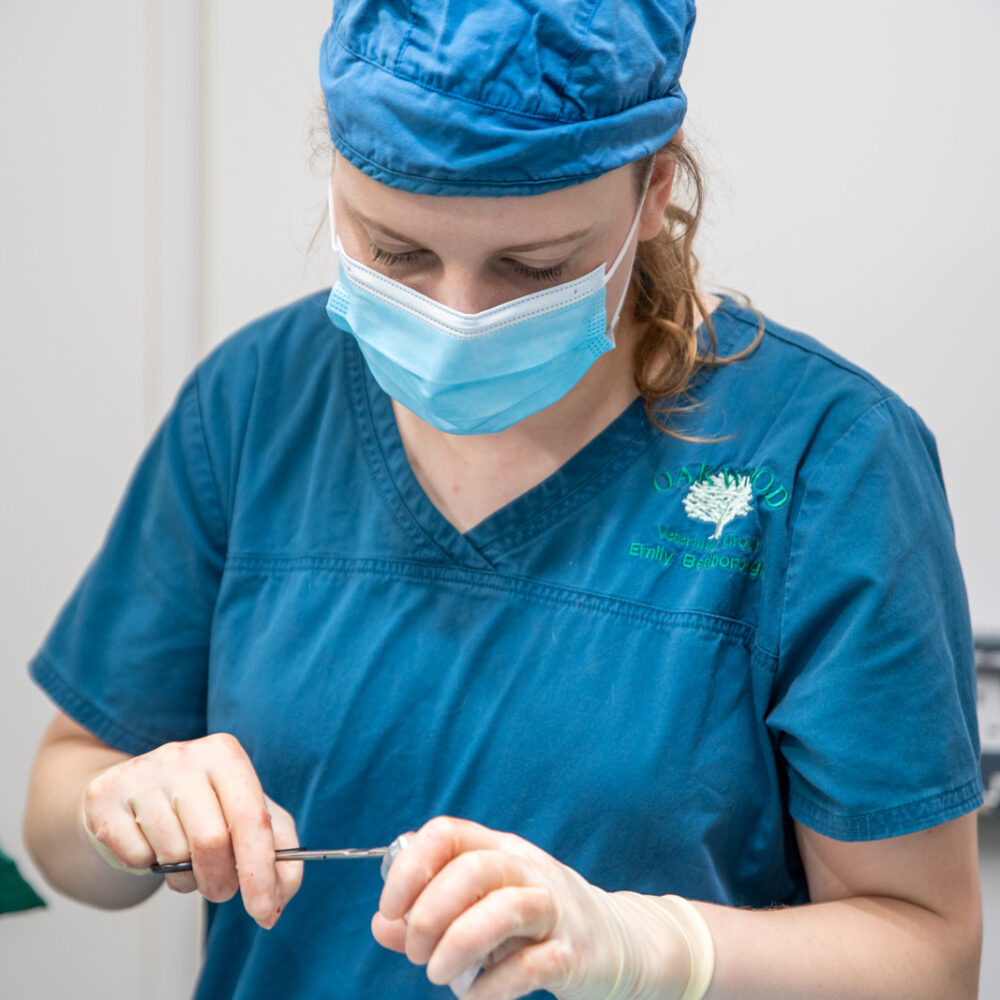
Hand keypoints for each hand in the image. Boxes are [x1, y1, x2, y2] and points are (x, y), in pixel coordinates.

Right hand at [81, 732, 301, 927]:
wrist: (135, 790)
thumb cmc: (203, 805)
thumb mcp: (247, 815)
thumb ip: (279, 853)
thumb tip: (276, 901)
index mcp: (226, 753)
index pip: (251, 819)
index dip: (260, 872)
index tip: (263, 912)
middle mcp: (184, 755)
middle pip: (211, 842)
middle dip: (221, 882)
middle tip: (220, 889)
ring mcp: (141, 773)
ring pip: (172, 854)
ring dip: (184, 876)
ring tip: (182, 857)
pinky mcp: (105, 796)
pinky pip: (135, 857)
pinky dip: (148, 866)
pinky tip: (150, 843)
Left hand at [372, 817, 712, 999]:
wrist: (623, 943)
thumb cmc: (538, 925)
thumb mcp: (485, 909)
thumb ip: (431, 915)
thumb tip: (383, 925)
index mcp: (500, 850)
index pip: (448, 834)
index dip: (410, 869)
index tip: (391, 910)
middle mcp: (527, 870)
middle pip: (472, 870)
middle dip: (429, 915)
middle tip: (417, 953)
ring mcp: (555, 909)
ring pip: (504, 909)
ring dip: (458, 945)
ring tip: (438, 974)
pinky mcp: (574, 953)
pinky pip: (530, 965)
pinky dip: (492, 987)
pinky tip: (474, 997)